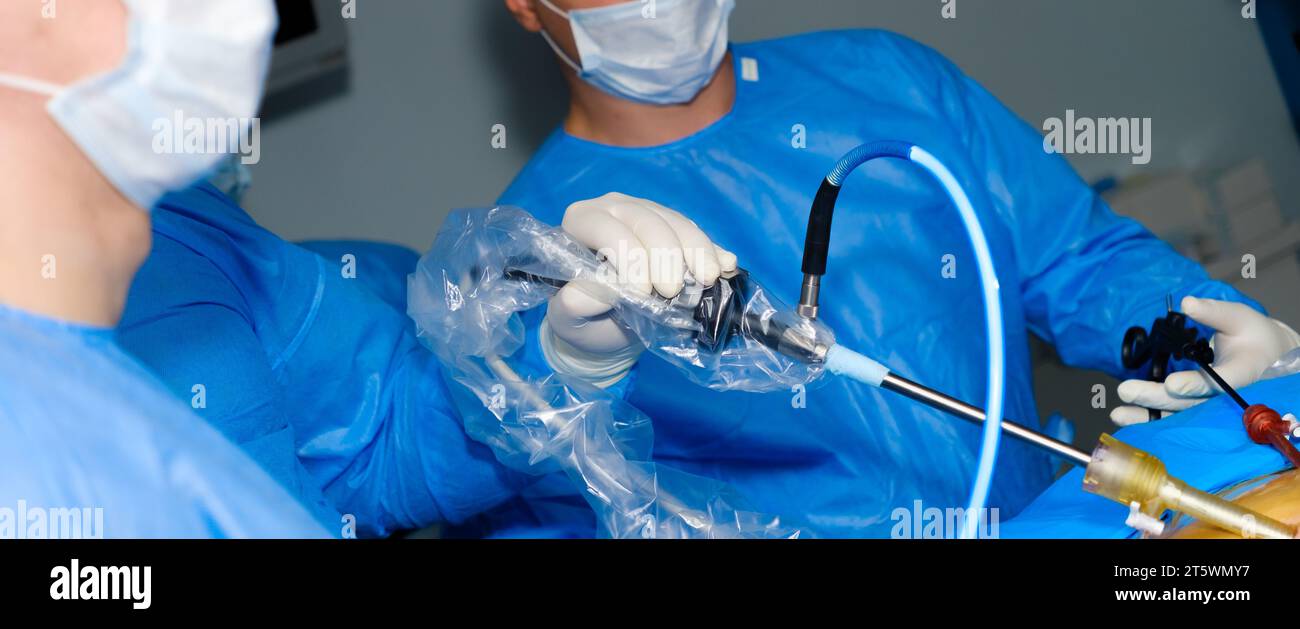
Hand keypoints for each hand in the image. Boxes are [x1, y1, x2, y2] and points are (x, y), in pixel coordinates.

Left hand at [541, 193, 736, 386]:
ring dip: (697, 251)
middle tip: (673, 293)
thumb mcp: (570, 317)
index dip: (629, 257)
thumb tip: (586, 293)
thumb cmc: (584, 317)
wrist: (607, 325)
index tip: (643, 293)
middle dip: (666, 255)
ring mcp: (647, 213)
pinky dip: (713, 251)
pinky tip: (728, 265)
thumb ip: (575, 304)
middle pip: (647, 221)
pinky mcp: (673, 227)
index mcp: (581, 222)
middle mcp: (614, 208)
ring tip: (709, 279)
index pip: (607, 229)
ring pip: (676, 223)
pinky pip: (696, 233)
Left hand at [1111, 296, 1299, 425]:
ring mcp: (1212, 405)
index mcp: (1243, 371)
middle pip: (1192, 402)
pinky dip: (1149, 420)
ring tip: (1118, 414)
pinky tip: (1124, 417)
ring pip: (1180, 415)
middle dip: (1157, 397)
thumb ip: (1213, 313)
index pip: (1220, 381)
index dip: (1195, 384)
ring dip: (1148, 416)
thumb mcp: (1239, 318)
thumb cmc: (1252, 336)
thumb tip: (1187, 304)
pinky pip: (1173, 417)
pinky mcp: (1197, 407)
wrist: (1267, 359)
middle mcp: (1226, 395)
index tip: (1171, 383)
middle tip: (1126, 390)